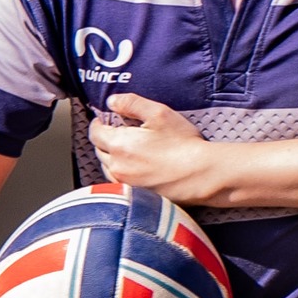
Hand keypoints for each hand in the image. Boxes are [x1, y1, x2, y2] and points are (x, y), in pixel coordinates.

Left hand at [92, 94, 215, 199]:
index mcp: (118, 144)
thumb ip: (131, 103)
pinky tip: (135, 169)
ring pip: (108, 168)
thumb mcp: (159, 113)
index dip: (99, 123)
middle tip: (118, 133)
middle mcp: (117, 166)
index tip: (105, 120)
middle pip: (99, 150)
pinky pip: (119, 182)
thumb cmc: (183, 144)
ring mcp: (126, 183)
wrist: (202, 175)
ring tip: (126, 151)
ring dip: (112, 158)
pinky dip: (122, 173)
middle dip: (105, 140)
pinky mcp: (137, 195)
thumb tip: (112, 101)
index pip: (94, 132)